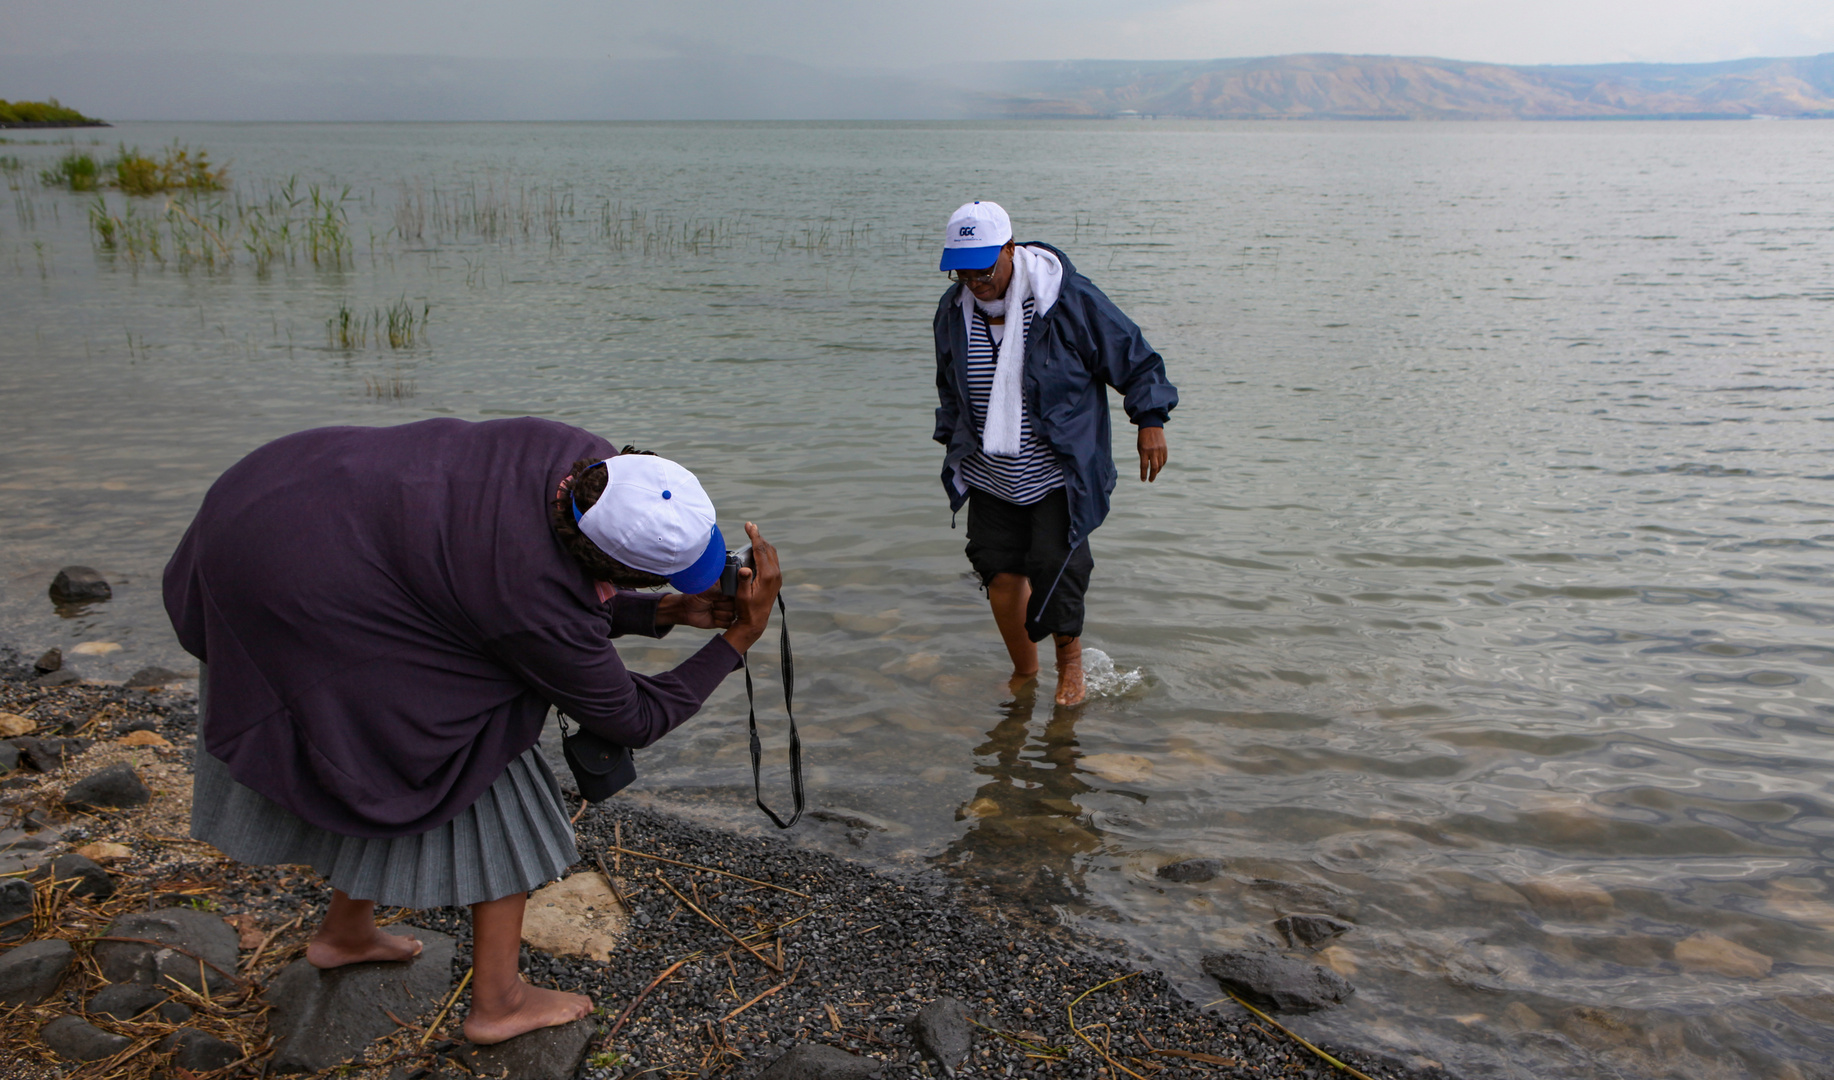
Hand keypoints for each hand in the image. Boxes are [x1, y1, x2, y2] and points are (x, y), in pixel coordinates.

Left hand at [657, 588, 735, 630]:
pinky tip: (711, 617)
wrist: (686, 610)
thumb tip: (729, 593)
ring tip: (710, 610)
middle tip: (711, 603)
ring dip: (718, 614)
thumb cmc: (694, 597)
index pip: (737, 593)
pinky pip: (727, 624)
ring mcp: (727, 611)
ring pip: (731, 616)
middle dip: (721, 606)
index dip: (730, 596)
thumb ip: (718, 591)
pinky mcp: (724, 621)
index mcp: (726, 590)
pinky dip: (718, 621)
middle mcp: (729, 600)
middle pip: (735, 606)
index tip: (720, 597)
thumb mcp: (706, 591)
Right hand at [721, 522, 781, 655]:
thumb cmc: (747, 609)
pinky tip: (757, 549)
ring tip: (752, 535)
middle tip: (749, 526)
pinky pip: (772, 559)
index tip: (749, 526)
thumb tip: (744, 568)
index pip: (761, 550)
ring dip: (762, 543)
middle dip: (758, 537)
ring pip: (771, 553)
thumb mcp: (742, 596)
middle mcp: (775, 574)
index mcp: (768, 575)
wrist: (756, 622)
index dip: (754, 536)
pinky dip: (764, 551)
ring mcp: (777, 576)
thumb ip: (743, 581)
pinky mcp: (776, 579)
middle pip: (768, 549)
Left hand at [1138, 426, 1167, 481]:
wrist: (1151, 426)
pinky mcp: (1165, 448)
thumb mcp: (1140, 447)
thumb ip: (1144, 457)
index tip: (1143, 480)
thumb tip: (1148, 468)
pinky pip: (1164, 460)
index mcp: (1144, 451)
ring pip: (1160, 465)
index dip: (1144, 474)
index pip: (1144, 466)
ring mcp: (1160, 450)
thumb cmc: (1143, 438)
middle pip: (1154, 467)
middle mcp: (1153, 451)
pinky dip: (1162, 465)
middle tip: (1150, 480)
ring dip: (1157, 471)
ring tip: (1154, 474)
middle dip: (1152, 476)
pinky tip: (1159, 467)